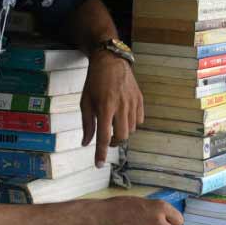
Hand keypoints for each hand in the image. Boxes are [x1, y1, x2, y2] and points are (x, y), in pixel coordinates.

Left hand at [80, 50, 143, 166]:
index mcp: (105, 107)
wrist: (110, 60)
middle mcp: (121, 106)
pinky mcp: (140, 99)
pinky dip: (132, 123)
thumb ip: (87, 123)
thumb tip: (86, 143)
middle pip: (122, 136)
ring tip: (115, 123)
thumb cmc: (95, 81)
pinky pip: (139, 120)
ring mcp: (132, 102)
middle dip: (114, 142)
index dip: (101, 153)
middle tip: (107, 138)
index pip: (104, 137)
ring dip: (123, 132)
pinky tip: (124, 116)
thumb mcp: (85, 101)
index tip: (99, 164)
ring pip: (132, 130)